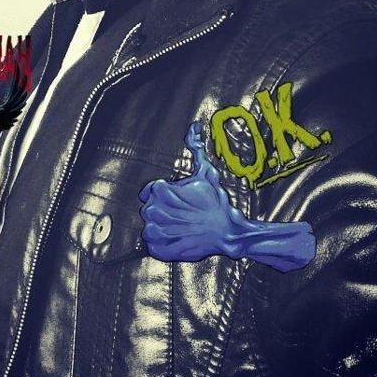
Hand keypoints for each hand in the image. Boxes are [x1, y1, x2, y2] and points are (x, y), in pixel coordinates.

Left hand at [139, 121, 250, 261]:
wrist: (227, 232)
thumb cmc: (216, 201)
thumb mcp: (205, 172)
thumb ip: (195, 148)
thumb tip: (194, 126)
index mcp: (159, 192)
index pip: (149, 192)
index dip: (164, 195)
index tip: (178, 200)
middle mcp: (152, 211)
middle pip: (149, 209)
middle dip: (164, 210)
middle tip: (184, 214)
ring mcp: (155, 232)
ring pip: (149, 227)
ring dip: (162, 227)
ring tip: (181, 226)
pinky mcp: (158, 249)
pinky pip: (152, 244)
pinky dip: (162, 243)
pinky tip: (178, 238)